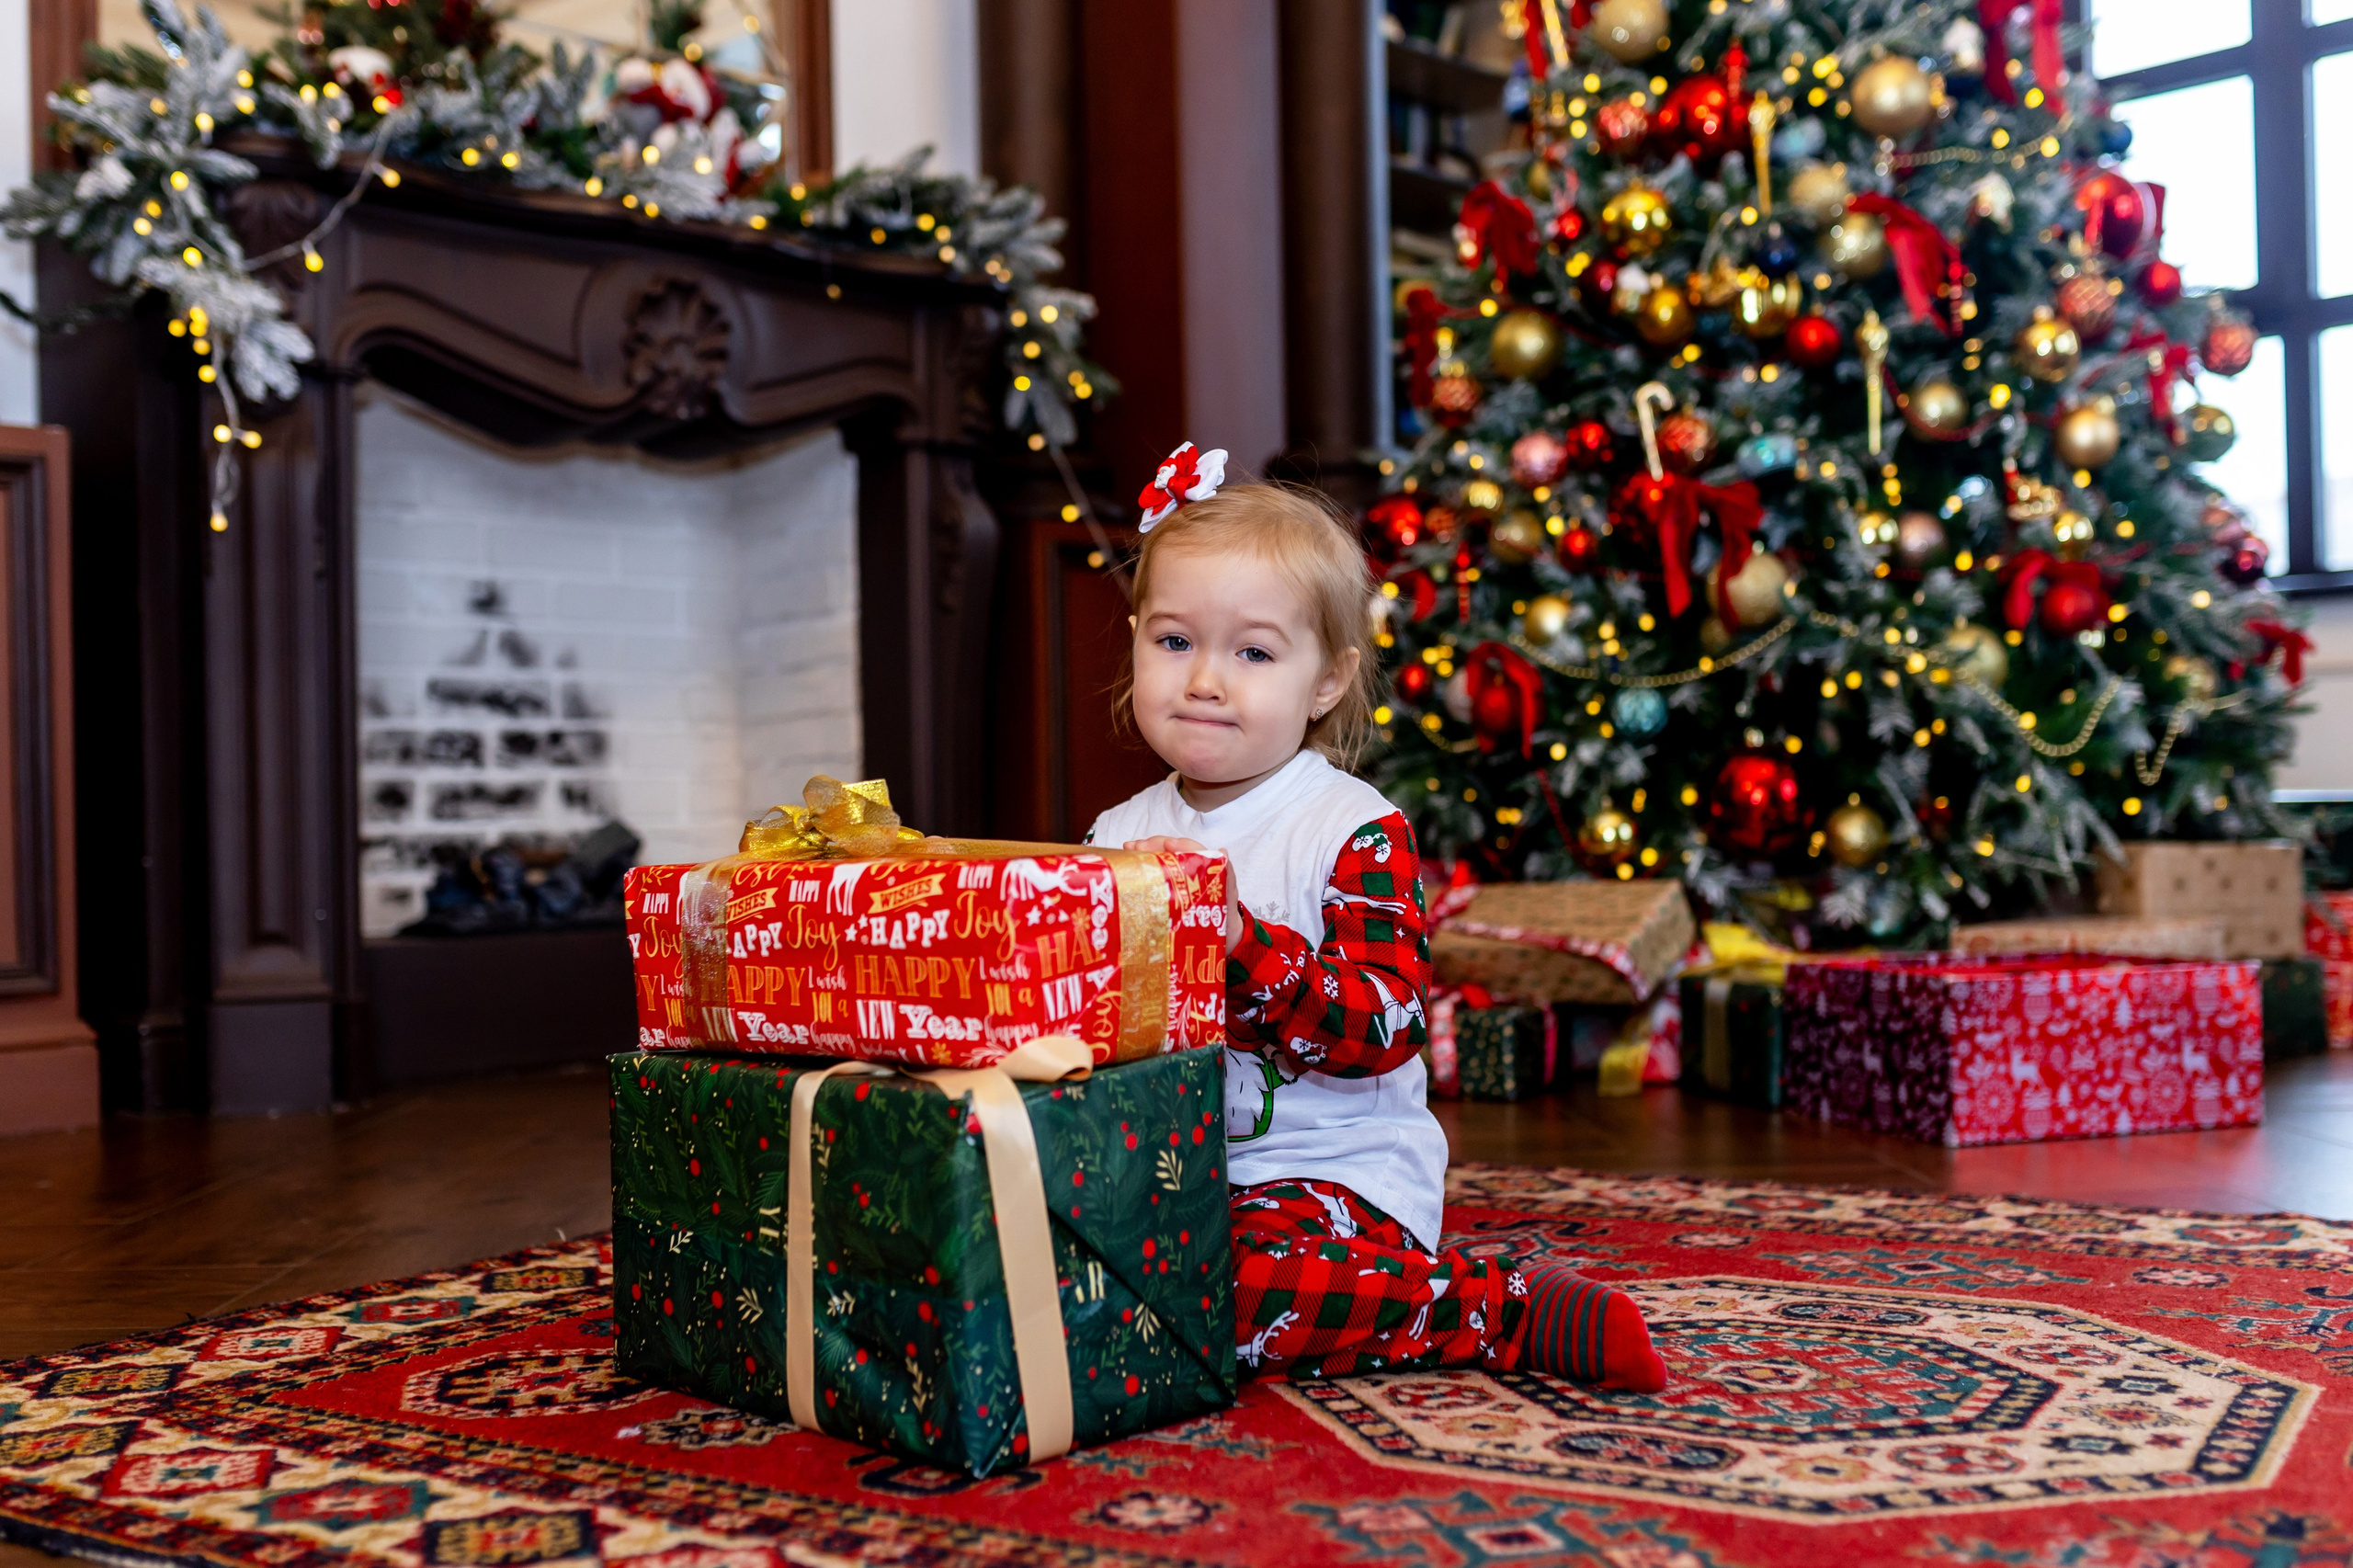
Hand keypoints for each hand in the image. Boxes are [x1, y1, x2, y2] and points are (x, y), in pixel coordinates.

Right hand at [1123, 836, 1242, 952]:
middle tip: (1136, 847)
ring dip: (1142, 853)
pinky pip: (1151, 874)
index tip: (1168, 845)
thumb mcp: (1228, 894)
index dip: (1179, 845)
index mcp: (1203, 865)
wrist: (1221, 937)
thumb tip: (1223, 852)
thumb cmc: (1225, 914)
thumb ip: (1227, 874)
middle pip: (1168, 850)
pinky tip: (1127, 864)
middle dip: (1152, 845)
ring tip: (1127, 850)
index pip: (1190, 848)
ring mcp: (1173, 878)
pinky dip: (1139, 867)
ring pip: (1157, 859)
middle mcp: (1186, 868)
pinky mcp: (1163, 890)